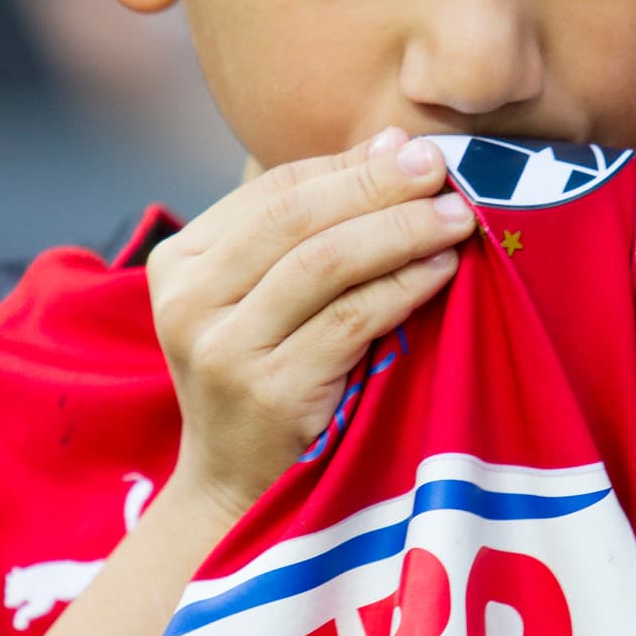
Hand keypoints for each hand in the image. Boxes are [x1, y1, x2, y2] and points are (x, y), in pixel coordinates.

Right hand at [147, 129, 476, 524]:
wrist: (236, 492)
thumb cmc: (267, 377)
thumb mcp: (270, 298)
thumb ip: (319, 225)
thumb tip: (394, 143)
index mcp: (180, 262)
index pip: (273, 191)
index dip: (349, 167)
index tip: (414, 150)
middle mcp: (188, 301)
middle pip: (296, 217)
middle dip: (377, 186)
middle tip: (441, 169)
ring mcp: (223, 349)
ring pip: (324, 262)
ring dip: (399, 231)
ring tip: (454, 217)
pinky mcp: (268, 392)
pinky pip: (350, 320)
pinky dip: (402, 286)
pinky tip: (441, 270)